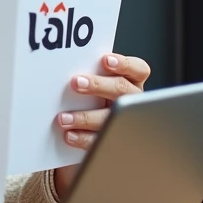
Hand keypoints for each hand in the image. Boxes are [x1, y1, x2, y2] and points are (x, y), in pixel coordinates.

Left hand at [53, 53, 149, 198]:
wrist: (99, 131)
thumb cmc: (96, 98)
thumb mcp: (100, 83)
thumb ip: (93, 74)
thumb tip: (69, 68)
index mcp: (132, 82)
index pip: (138, 70)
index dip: (124, 65)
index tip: (105, 61)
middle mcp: (132, 100)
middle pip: (122, 90)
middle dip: (98, 85)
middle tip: (76, 83)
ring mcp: (124, 121)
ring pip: (110, 118)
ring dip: (85, 117)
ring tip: (64, 118)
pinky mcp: (113, 141)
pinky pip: (100, 140)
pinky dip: (83, 137)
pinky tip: (69, 134)